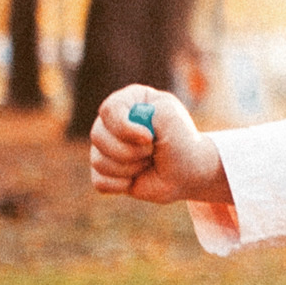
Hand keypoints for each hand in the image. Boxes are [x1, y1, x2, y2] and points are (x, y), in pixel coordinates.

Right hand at [88, 85, 229, 206]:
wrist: (187, 171)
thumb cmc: (181, 142)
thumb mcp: (174, 120)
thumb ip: (156, 113)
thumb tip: (137, 134)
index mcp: (128, 100)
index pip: (110, 109)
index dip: (124, 127)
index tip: (149, 138)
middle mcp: (111, 121)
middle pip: (98, 136)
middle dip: (129, 151)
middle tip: (152, 152)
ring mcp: (105, 145)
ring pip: (98, 161)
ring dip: (129, 168)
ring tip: (148, 163)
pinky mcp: (104, 169)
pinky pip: (99, 180)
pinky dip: (120, 184)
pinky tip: (136, 180)